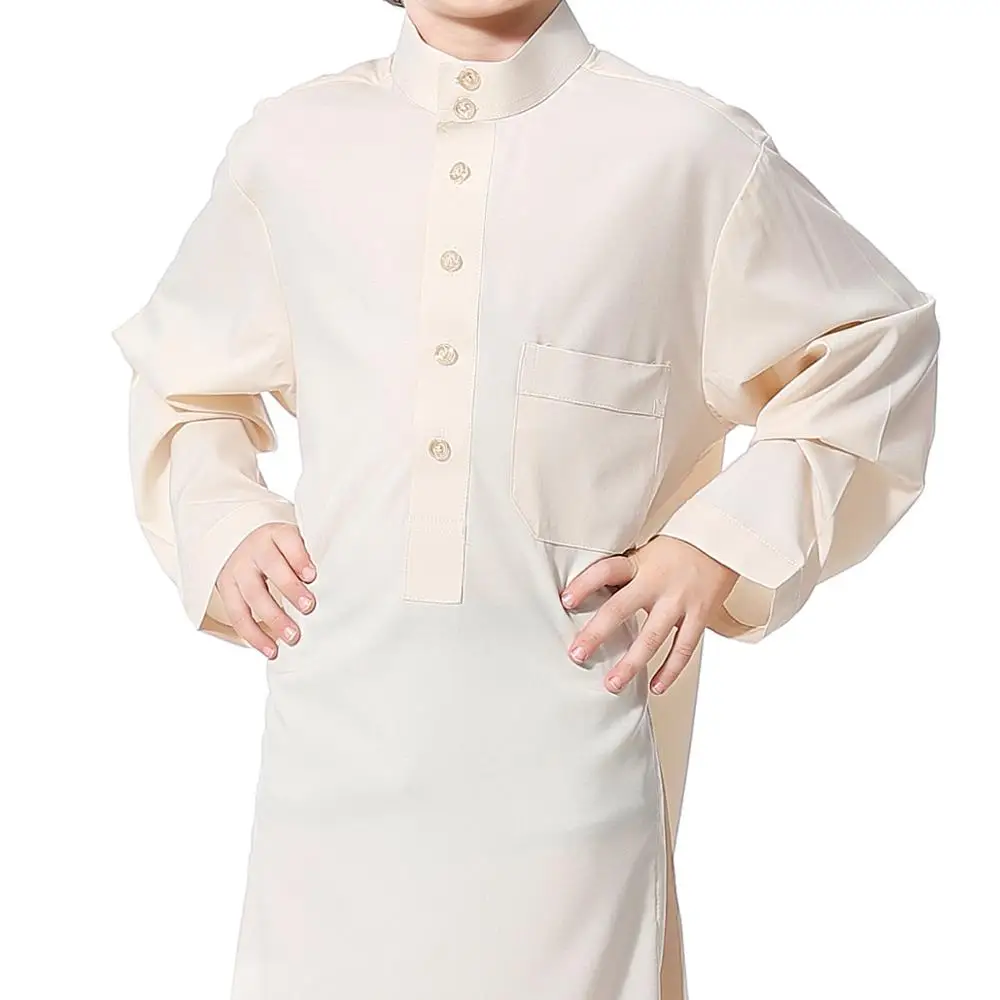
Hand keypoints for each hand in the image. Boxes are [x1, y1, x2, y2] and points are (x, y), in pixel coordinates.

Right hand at [216, 522, 316, 658]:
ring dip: (274, 618)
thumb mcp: (295, 545)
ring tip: (293, 637)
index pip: (287, 542)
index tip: (313, 575)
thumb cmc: (282, 551)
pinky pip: (238, 615)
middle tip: (309, 607)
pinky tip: (271, 650)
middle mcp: (255, 550)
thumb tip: (338, 584)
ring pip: (253, 595)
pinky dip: (254, 635)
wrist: (242, 546)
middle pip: (271, 568)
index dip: (299, 558)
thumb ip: (310, 559)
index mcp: (276, 535)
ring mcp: (238, 570)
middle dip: (290, 588)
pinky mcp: (226, 590)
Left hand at [559, 536, 738, 694]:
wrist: (721, 543)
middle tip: (577, 654)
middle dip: (596, 634)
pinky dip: (670, 670)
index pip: (606, 571)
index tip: (566, 600)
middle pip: (621, 609)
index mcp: (640, 564)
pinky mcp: (699, 616)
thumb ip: (624, 574)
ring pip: (652, 638)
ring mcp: (679, 602)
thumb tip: (591, 596)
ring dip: (631, 664)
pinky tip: (656, 687)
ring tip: (613, 684)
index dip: (585, 584)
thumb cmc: (676, 551)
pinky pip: (684, 648)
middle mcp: (657, 583)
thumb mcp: (645, 553)